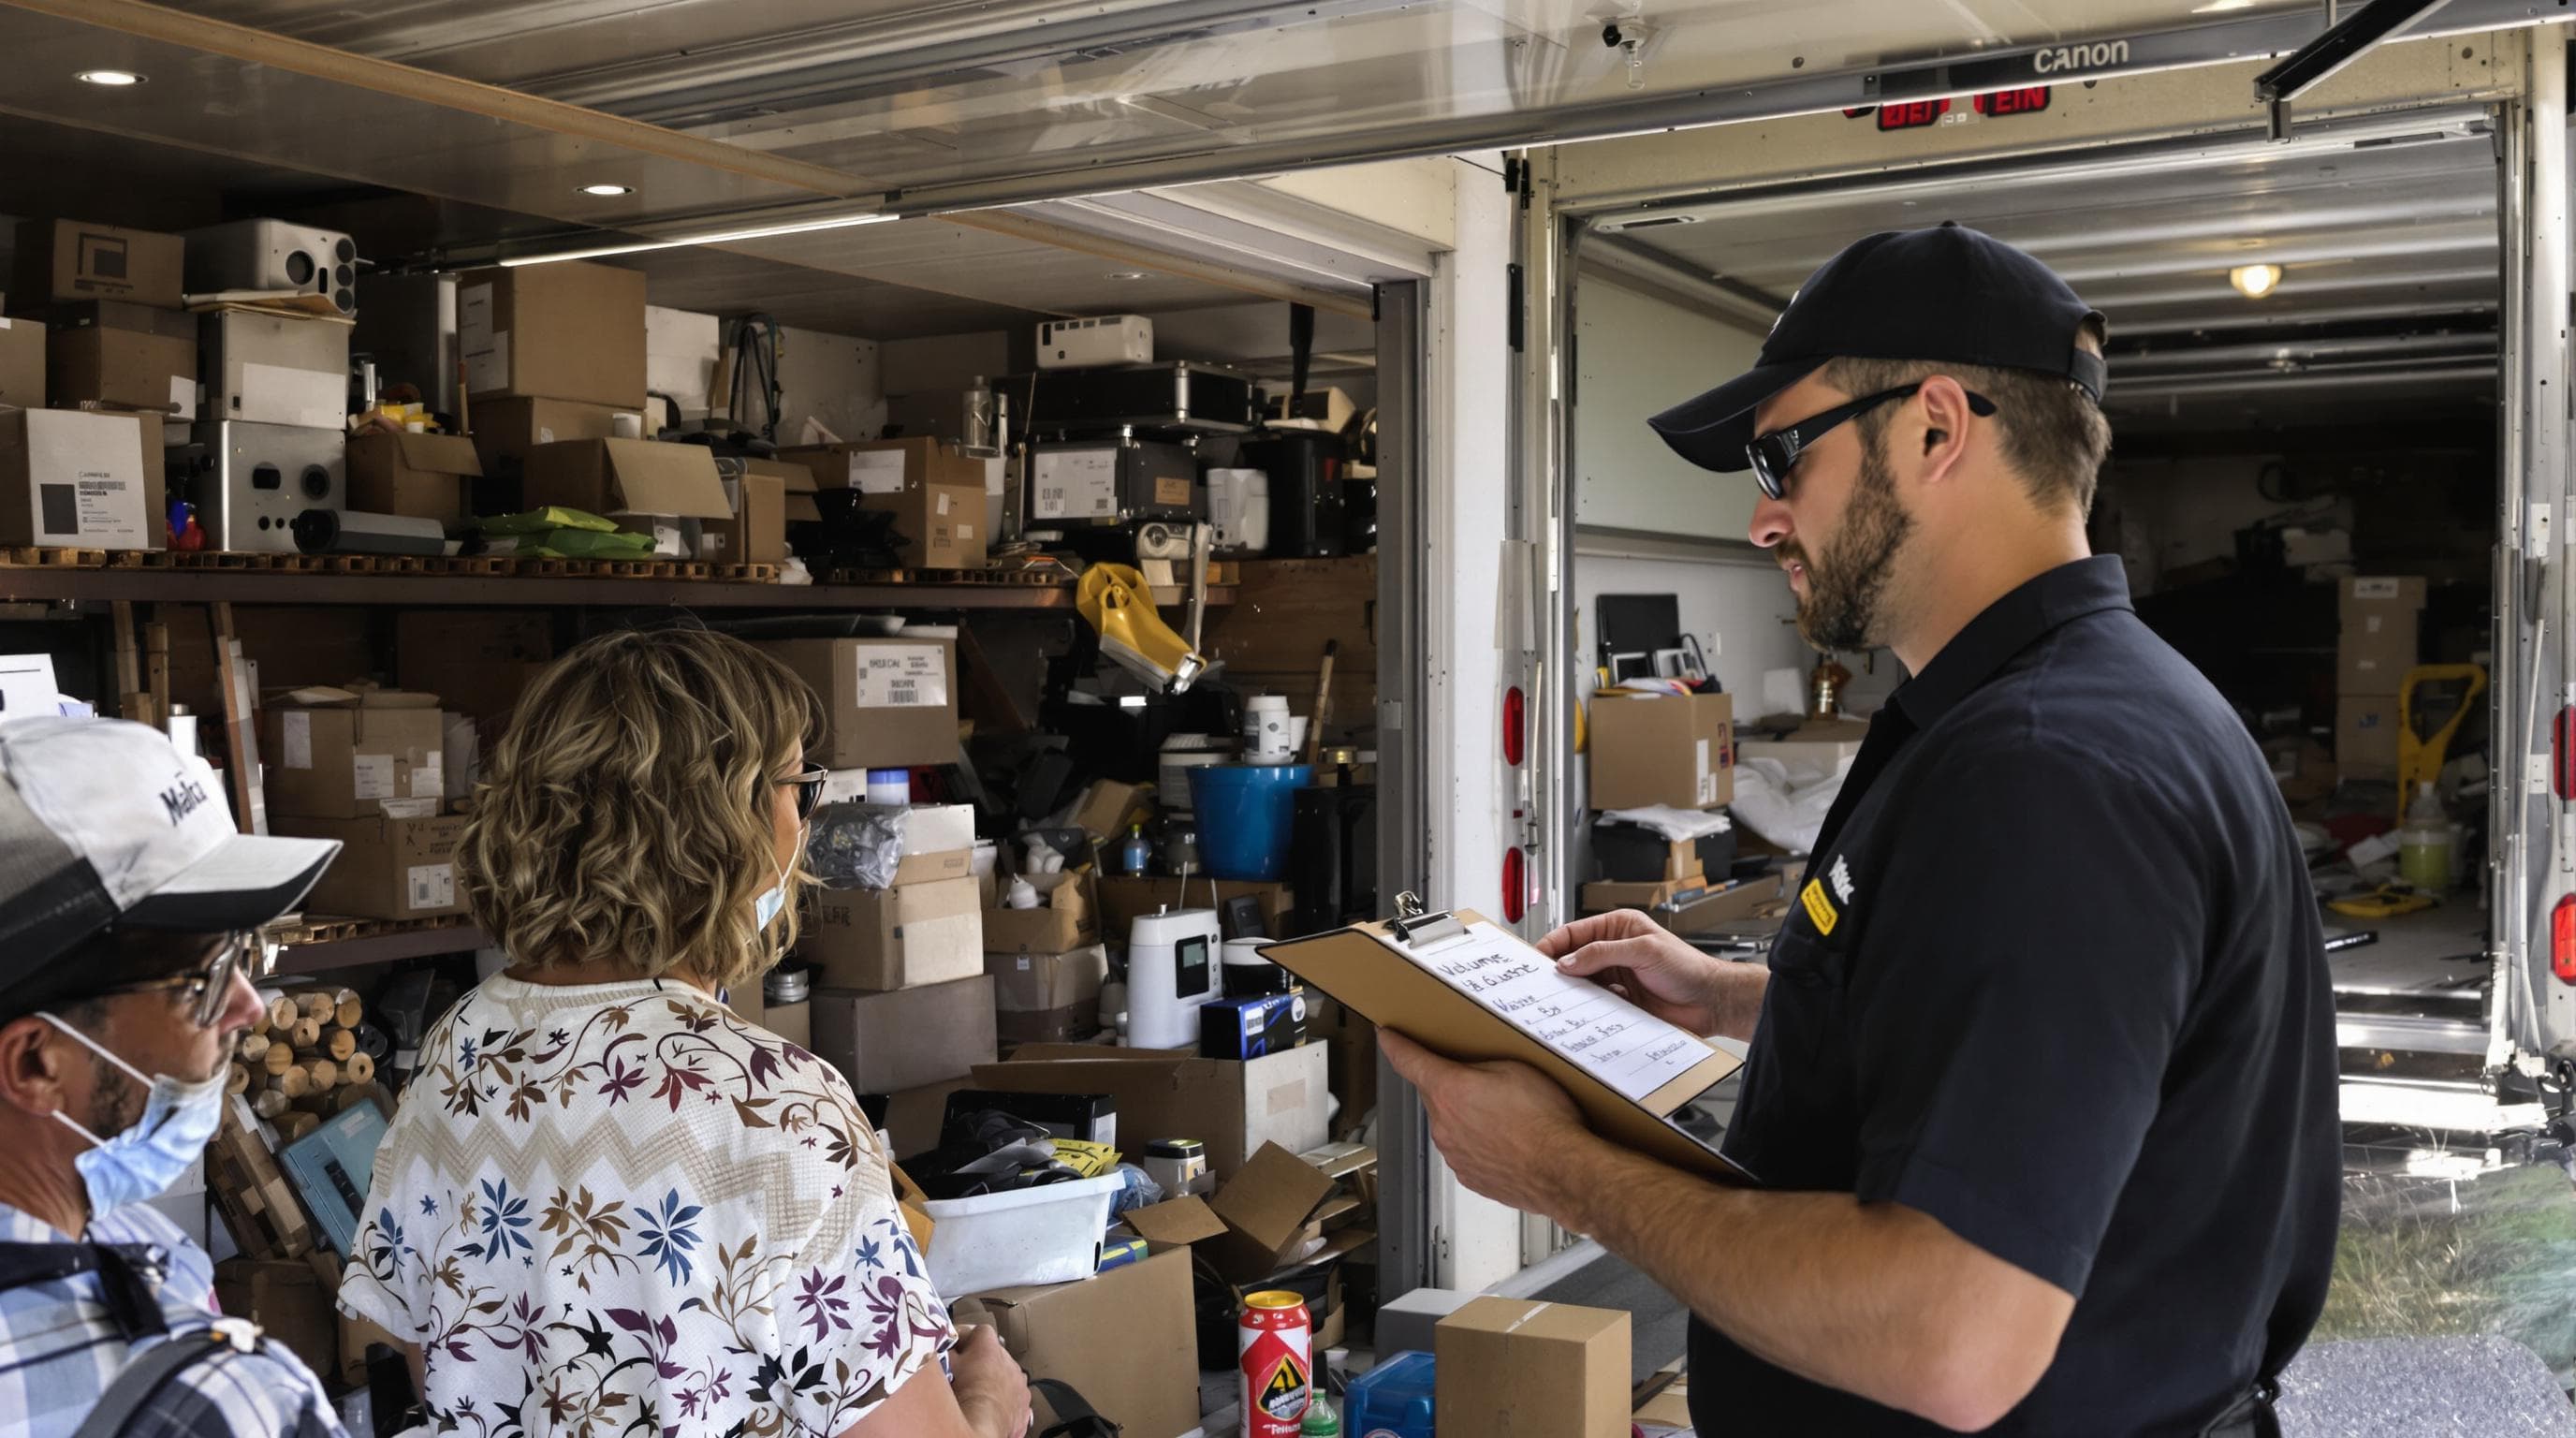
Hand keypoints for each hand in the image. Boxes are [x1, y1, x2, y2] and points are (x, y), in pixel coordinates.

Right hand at [950, 1325, 1030, 1437]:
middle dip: (980, 1362)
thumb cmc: (962, 1396)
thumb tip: (941, 1346)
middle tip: (963, 1374)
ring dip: (994, 1381)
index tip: (954, 1347)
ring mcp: (1019, 1384)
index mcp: (989, 1346)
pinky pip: (1013, 1398)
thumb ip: (945, 1350)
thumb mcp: (945, 1367)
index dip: (964, 1339)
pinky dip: (1004, 1402)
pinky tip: (991, 1409)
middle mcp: (1009, 1361)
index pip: (978, 1332)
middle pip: (994, 1354)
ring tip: (977, 1394)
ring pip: (1006, 1376)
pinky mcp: (1024, 1405)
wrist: (980, 1428)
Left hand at [1378, 1029, 1597, 1225]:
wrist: (1562, 1171)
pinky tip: (1509, 1141)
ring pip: (1451, 1125)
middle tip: (1487, 1085)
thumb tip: (1469, 1068)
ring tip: (1509, 1118)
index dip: (1395, 1045)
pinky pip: (1466, 1152)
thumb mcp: (1515, 1069)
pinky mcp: (1470, 1177)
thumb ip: (1480, 1065)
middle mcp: (1443, 1125)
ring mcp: (1454, 1155)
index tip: (1387, 1037)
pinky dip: (1480, 1145)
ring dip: (1469, 1119)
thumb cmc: (1545, 1121)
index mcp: (1449, 1091)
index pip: (1408, 1061)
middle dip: (1454, 1087)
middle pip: (1434, 1095)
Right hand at [1538, 910, 1747, 1038]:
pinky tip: (1582, 1011)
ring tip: (1557, 997)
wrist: (1710, 1001)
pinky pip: (1595, 1003)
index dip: (1554, 943)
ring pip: (1582, 982)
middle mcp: (1615, 951)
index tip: (1535, 957)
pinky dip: (1586, 1007)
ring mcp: (1617, 977)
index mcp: (1619, 927)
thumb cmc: (1688, 967)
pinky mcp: (1621, 1001)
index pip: (1576, 932)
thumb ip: (1602, 953)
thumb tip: (1568, 961)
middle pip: (1574, 958)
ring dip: (1572, 990)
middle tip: (1540, 980)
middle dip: (1558, 968)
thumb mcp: (1643, 951)